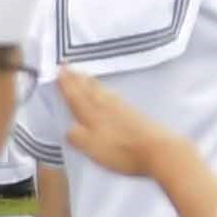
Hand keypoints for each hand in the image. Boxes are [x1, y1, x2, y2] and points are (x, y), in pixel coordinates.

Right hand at [52, 71, 176, 183]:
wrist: (158, 150)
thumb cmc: (121, 151)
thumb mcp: (92, 148)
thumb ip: (78, 137)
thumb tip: (68, 128)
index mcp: (92, 115)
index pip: (75, 97)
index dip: (66, 85)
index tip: (58, 70)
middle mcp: (105, 107)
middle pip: (88, 89)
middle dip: (76, 78)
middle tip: (67, 65)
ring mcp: (121, 108)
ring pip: (101, 90)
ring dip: (89, 81)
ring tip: (83, 74)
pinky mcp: (134, 113)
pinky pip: (113, 95)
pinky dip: (105, 90)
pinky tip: (108, 91)